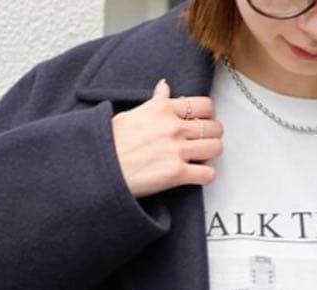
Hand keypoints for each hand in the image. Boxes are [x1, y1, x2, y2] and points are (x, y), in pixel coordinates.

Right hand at [110, 78, 223, 198]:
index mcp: (163, 109)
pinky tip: (196, 175)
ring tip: (201, 158)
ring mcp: (176, 151)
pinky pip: (207, 174)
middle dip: (212, 135)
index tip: (203, 122)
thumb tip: (165, 87)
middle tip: (204, 142)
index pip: (203, 105)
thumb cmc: (111, 142)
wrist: (101, 167)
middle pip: (213, 127)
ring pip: (215, 148)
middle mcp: (173, 127)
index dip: (208, 115)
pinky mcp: (176, 174)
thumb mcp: (133, 113)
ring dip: (211, 154)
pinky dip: (206, 176)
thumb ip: (155, 102)